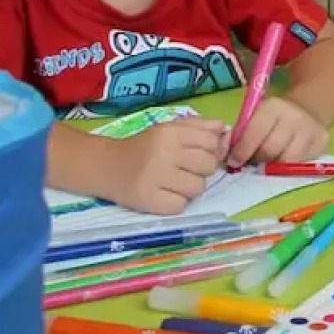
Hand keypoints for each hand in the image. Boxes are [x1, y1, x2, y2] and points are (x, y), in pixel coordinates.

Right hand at [104, 119, 226, 214]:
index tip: (199, 154)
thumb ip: (201, 127)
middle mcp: (164, 153)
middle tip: (185, 170)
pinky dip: (176, 203)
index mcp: (171, 132)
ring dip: (190, 188)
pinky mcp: (148, 200)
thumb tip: (227, 130)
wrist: (106, 165)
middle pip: (208, 166)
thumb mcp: (170, 129)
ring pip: (198, 188)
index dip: (211, 150)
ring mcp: (155, 177)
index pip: (212, 142)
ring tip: (174, 183)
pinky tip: (164, 194)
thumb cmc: (145, 147)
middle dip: (202, 170)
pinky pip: (181, 206)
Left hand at [228, 96, 329, 165]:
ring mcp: (311, 129)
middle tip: (253, 162)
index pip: (254, 133)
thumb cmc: (273, 118)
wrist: (308, 109)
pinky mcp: (322, 141)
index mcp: (274, 106)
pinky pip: (302, 163)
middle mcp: (295, 116)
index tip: (234, 162)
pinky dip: (290, 165)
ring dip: (274, 166)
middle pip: (271, 149)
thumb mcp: (256, 116)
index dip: (242, 151)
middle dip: (257, 160)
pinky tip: (285, 159)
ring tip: (269, 162)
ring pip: (287, 160)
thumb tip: (226, 154)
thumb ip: (241, 133)